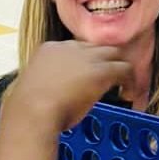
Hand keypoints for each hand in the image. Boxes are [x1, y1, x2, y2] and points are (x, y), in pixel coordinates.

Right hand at [8, 40, 130, 131]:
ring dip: (119, 68)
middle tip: (111, 77)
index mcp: (49, 49)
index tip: (87, 75)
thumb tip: (59, 94)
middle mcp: (69, 47)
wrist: (32, 113)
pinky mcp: (101, 70)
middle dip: (104, 60)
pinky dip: (130, 81)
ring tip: (125, 85)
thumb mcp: (36, 88)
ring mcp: (86, 57)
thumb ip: (50, 83)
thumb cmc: (28, 109)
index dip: (84, 61)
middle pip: (96, 46)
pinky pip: (124, 69)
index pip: (74, 48)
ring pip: (113, 53)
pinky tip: (129, 94)